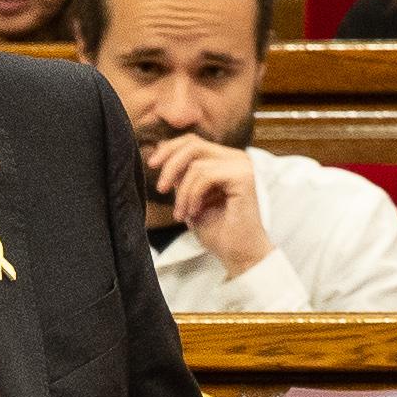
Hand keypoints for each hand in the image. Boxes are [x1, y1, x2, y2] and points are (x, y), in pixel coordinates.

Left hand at [147, 136, 269, 269]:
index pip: (193, 142)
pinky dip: (193, 195)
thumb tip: (160, 147)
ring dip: (182, 192)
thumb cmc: (218, 231)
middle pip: (193, 144)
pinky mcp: (244, 176)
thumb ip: (181, 174)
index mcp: (225, 160)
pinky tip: (194, 213)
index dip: (169, 149)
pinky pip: (205, 175)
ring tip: (182, 214)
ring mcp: (242, 166)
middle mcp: (237, 158)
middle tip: (160, 188)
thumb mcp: (190, 196)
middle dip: (170, 165)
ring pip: (196, 164)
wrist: (238, 255)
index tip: (152, 165)